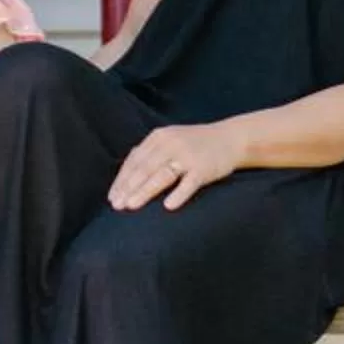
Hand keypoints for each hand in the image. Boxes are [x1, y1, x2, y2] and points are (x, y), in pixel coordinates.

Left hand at [109, 122, 239, 211]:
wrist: (231, 138)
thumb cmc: (195, 144)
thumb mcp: (170, 140)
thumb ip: (149, 154)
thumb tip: (125, 177)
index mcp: (158, 137)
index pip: (135, 160)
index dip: (122, 180)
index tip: (111, 197)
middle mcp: (171, 144)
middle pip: (145, 168)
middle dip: (128, 188)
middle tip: (116, 205)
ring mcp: (188, 155)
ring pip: (162, 175)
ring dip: (145, 191)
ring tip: (131, 205)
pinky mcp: (204, 168)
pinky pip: (190, 182)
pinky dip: (179, 194)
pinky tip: (168, 206)